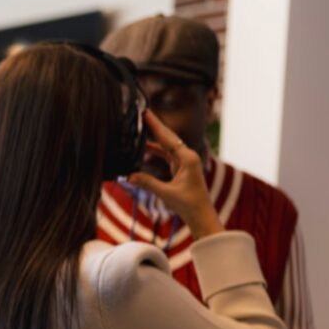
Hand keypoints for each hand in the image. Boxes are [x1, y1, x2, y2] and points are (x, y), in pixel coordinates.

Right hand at [125, 109, 221, 238]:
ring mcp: (184, 162)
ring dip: (154, 138)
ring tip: (141, 127)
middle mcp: (187, 157)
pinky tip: (144, 148)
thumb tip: (128, 176)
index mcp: (187, 158)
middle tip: (143, 114)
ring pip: (167, 145)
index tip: (146, 113)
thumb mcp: (166, 193)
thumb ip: (147, 183)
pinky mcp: (181, 168)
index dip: (156, 125)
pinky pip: (166, 154)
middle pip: (168, 137)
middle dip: (155, 126)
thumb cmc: (188, 204)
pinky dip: (155, 150)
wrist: (201, 215)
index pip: (168, 138)